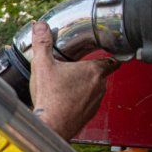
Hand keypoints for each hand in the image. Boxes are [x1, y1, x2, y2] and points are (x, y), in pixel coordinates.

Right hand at [29, 20, 119, 139]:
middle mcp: (99, 86)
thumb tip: (39, 25)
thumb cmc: (49, 97)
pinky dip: (79, 101)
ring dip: (83, 87)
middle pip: (100, 75)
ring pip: (94, 90)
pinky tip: (63, 101)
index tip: (101, 55)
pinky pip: (87, 104)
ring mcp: (96, 102)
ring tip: (65, 86)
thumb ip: (42, 43)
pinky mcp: (89, 115)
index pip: (111, 61)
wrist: (50, 126)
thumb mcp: (42, 65)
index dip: (108, 57)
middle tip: (71, 70)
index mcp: (93, 71)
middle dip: (88, 72)